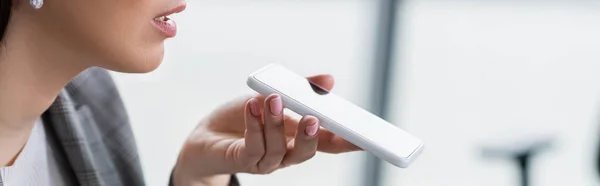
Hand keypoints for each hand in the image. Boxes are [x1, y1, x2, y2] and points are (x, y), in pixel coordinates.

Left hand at [173, 75, 361, 185]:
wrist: (206, 136)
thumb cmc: (243, 116)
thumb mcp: (273, 95)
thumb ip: (301, 88)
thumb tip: (329, 80)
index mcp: (298, 138)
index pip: (329, 143)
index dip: (349, 142)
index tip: (367, 137)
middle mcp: (285, 154)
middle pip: (307, 152)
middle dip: (312, 135)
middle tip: (314, 116)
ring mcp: (265, 161)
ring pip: (279, 149)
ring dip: (276, 123)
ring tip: (273, 99)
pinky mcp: (243, 161)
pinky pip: (254, 147)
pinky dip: (254, 125)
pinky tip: (252, 107)